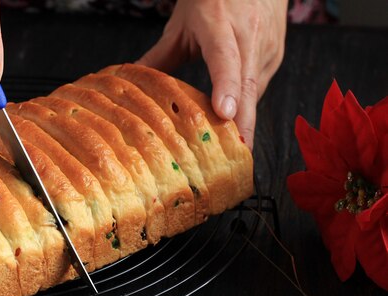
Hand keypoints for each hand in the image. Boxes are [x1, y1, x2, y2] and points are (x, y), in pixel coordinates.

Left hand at [136, 0, 287, 148]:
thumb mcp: (182, 23)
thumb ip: (160, 57)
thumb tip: (131, 83)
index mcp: (219, 24)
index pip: (225, 59)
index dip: (226, 87)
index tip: (224, 113)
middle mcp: (248, 36)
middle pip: (248, 86)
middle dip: (244, 125)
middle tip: (236, 160)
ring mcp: (266, 47)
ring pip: (255, 93)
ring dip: (244, 122)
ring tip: (230, 153)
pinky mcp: (276, 55)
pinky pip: (259, 88)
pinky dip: (246, 107)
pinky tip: (233, 124)